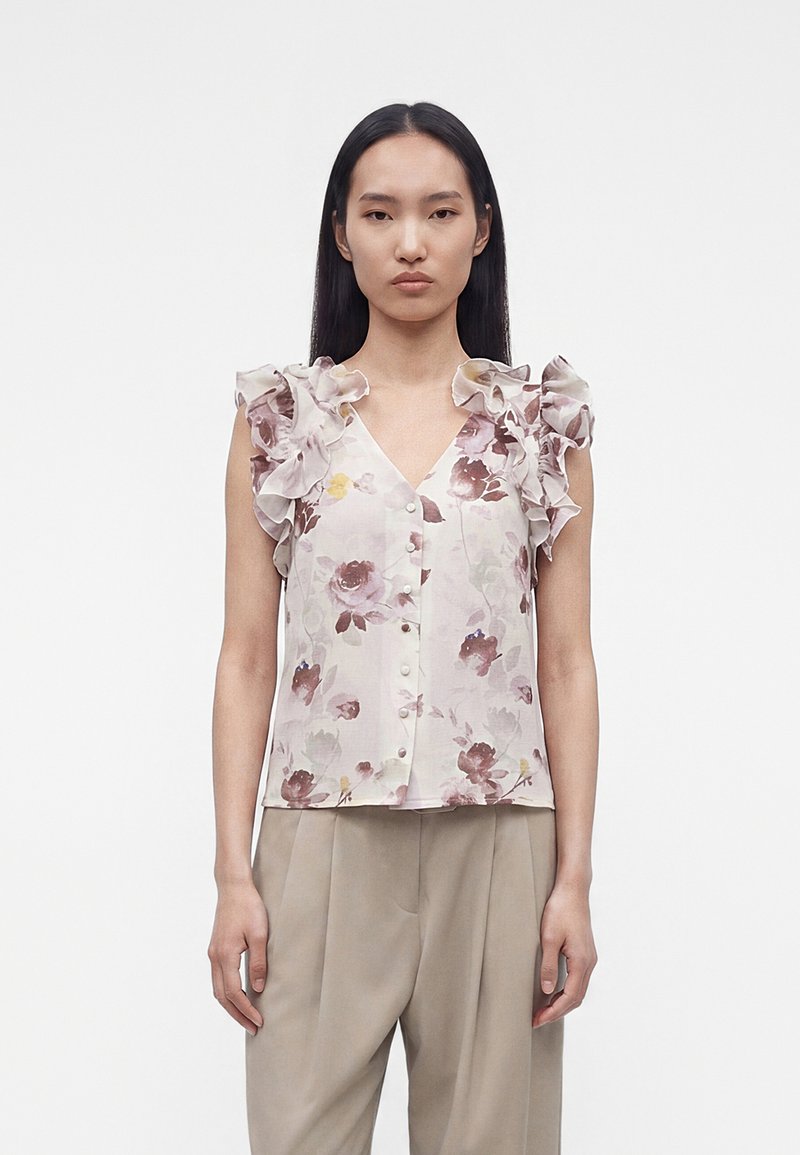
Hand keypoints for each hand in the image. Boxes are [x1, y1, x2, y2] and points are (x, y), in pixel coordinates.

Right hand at [208, 880, 268, 1034]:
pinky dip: (227, 993)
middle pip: (222, 996)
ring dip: (231, 1006)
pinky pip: (218, 978)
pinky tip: (239, 996)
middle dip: (237, 1014)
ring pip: (217, 989)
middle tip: (253, 1028)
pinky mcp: (216, 949)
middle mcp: (215, 957)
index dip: (246, 1010)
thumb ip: (258, 961)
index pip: (234, 992)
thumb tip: (258, 988)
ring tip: (246, 1018)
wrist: (233, 887)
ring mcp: (213, 953)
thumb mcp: (259, 933)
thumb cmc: (248, 906)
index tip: (259, 1022)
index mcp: (225, 955)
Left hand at [532, 882, 596, 1028]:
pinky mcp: (585, 952)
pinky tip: (553, 991)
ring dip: (562, 1002)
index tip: (538, 1020)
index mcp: (582, 962)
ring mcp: (589, 958)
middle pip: (576, 998)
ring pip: (578, 990)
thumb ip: (548, 965)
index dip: (554, 1012)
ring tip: (543, 1009)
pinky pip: (578, 979)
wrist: (573, 889)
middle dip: (557, 1011)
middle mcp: (589, 962)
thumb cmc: (560, 910)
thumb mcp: (548, 938)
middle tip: (537, 1019)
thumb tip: (547, 991)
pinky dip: (566, 991)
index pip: (570, 997)